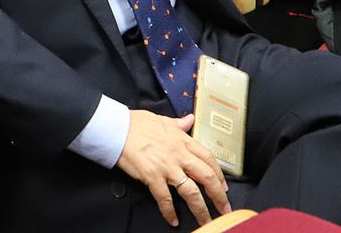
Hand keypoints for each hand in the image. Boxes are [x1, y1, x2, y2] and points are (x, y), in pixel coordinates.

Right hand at [116, 110, 229, 227]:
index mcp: (182, 140)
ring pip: (191, 192)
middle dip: (219, 196)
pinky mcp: (152, 177)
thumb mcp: (161, 120)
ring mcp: (167, 167)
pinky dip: (169, 211)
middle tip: (224, 208)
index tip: (224, 186)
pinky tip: (173, 220)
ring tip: (206, 221)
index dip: (219, 174)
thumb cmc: (136, 123)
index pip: (208, 158)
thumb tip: (190, 120)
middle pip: (206, 177)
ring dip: (201, 209)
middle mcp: (179, 155)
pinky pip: (165, 198)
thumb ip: (178, 123)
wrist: (116, 128)